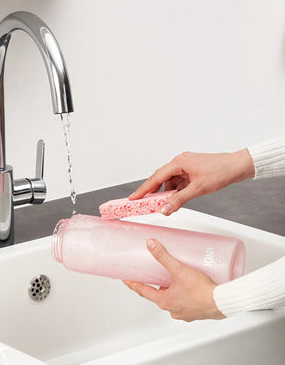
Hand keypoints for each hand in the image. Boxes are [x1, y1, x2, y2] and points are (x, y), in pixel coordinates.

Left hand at [123, 239, 225, 321]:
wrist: (222, 302)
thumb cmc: (202, 291)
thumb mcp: (178, 269)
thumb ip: (163, 256)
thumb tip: (151, 245)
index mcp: (165, 301)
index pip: (143, 291)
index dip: (134, 284)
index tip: (126, 281)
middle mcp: (172, 309)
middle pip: (158, 295)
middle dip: (154, 285)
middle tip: (151, 276)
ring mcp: (184, 312)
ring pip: (172, 299)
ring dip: (170, 289)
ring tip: (173, 278)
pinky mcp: (195, 311)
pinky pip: (184, 302)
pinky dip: (183, 294)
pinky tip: (188, 286)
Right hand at [129, 149, 254, 215]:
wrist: (238, 166)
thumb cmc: (221, 171)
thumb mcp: (198, 189)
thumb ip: (179, 200)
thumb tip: (165, 209)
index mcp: (179, 162)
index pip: (156, 177)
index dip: (144, 189)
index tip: (134, 197)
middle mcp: (180, 162)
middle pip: (161, 179)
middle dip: (153, 192)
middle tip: (143, 203)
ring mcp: (186, 167)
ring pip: (170, 182)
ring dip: (167, 193)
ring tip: (163, 205)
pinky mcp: (192, 172)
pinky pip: (179, 183)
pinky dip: (176, 191)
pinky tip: (175, 199)